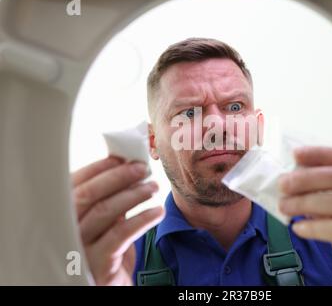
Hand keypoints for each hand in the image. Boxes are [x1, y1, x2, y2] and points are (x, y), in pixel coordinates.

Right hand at [71, 157, 164, 284]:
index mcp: (61, 214)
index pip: (76, 183)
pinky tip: (158, 212)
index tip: (123, 157)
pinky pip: (120, 235)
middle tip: (142, 168)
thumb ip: (109, 197)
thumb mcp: (105, 221)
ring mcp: (78, 248)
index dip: (100, 168)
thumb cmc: (106, 248)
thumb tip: (127, 165)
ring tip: (154, 187)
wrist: (109, 286)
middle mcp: (63, 230)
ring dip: (134, 195)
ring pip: (105, 212)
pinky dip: (142, 219)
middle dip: (118, 177)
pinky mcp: (97, 264)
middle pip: (89, 195)